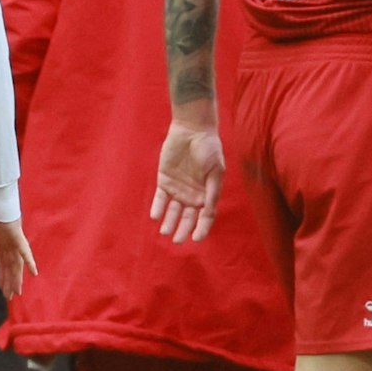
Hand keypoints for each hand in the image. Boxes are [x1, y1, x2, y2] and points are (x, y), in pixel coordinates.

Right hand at [0, 210, 36, 299]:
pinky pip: (24, 249)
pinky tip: (34, 273)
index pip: (1, 260)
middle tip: (11, 296)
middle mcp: (7, 240)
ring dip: (15, 278)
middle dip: (9, 281)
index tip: (2, 285)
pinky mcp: (16, 233)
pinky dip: (29, 261)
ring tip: (15, 293)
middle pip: (9, 265)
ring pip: (15, 262)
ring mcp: (12, 237)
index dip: (2, 273)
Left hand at [149, 121, 223, 243]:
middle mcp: (193, 194)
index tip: (197, 239)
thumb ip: (212, 192)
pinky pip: (160, 198)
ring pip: (172, 211)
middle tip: (177, 241)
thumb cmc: (209, 148)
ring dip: (169, 222)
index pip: (205, 216)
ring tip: (165, 232)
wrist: (192, 129)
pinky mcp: (164, 180)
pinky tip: (155, 216)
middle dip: (183, 230)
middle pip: (187, 217)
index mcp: (207, 193)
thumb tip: (209, 212)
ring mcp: (178, 188)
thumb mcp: (216, 171)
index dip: (202, 228)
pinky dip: (157, 208)